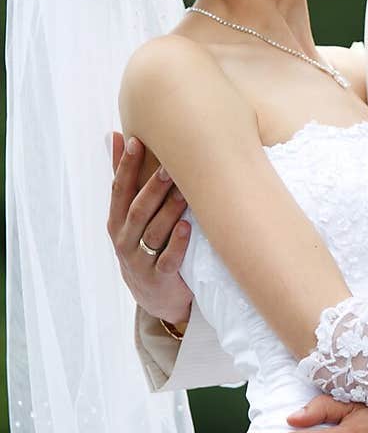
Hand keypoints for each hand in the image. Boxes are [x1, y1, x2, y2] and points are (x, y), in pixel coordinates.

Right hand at [107, 131, 192, 323]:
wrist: (154, 297)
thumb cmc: (144, 244)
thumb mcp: (129, 215)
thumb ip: (124, 178)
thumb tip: (114, 135)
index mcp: (117, 221)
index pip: (119, 190)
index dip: (125, 166)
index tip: (136, 141)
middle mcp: (124, 240)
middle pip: (137, 210)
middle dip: (152, 188)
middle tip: (168, 166)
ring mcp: (140, 261)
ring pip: (154, 233)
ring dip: (169, 212)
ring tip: (183, 193)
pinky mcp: (159, 279)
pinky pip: (168, 260)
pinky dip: (177, 245)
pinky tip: (187, 228)